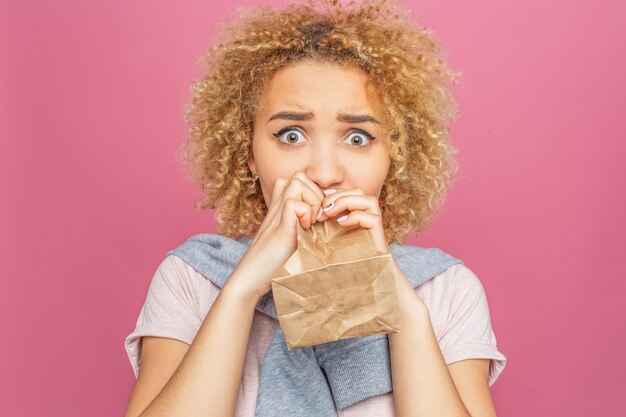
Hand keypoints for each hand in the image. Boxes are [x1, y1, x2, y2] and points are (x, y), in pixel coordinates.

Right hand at [226, 171, 324, 300]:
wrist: (251, 278)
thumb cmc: (273, 263)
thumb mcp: (293, 239)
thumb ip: (303, 226)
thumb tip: (325, 221)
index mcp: (281, 207)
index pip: (299, 180)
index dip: (314, 192)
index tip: (318, 215)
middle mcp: (277, 206)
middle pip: (299, 176)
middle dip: (316, 194)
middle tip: (316, 217)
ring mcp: (276, 214)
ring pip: (296, 182)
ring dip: (311, 200)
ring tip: (311, 222)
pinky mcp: (279, 227)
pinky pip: (294, 204)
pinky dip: (305, 214)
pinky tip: (304, 230)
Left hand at [317, 187, 389, 254]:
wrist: (364, 278)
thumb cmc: (345, 259)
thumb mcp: (332, 237)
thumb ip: (327, 222)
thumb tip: (313, 212)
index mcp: (358, 213)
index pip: (350, 192)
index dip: (335, 193)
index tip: (320, 198)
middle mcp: (369, 215)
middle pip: (359, 192)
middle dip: (338, 196)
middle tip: (322, 208)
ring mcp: (376, 224)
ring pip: (369, 200)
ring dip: (346, 202)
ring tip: (329, 213)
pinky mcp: (379, 234)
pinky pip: (372, 218)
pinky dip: (355, 217)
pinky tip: (341, 224)